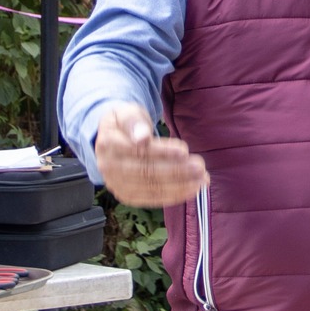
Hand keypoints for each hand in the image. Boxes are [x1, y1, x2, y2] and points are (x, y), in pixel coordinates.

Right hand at [92, 102, 208, 207]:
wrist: (111, 140)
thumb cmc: (125, 124)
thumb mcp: (126, 112)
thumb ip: (133, 121)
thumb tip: (141, 137)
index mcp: (107, 144)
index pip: (138, 151)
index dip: (162, 152)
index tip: (184, 150)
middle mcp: (109, 168)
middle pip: (146, 172)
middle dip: (176, 171)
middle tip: (200, 167)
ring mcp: (117, 185)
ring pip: (151, 187)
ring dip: (180, 185)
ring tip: (202, 179)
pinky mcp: (127, 196)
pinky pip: (152, 198)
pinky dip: (174, 195)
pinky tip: (191, 189)